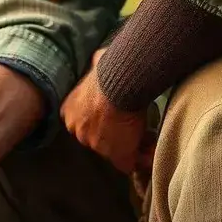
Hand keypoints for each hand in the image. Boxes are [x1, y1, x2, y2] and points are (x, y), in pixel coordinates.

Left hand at [61, 49, 155, 174]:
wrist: (121, 82)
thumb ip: (96, 66)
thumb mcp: (97, 63)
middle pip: (98, 140)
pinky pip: (129, 163)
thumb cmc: (111, 69)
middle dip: (116, 137)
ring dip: (131, 147)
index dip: (104, 123)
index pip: (86, 124)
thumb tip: (99, 58)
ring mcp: (96, 145)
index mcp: (70, 112)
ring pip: (114, 152)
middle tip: (135, 130)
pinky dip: (141, 159)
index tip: (118, 118)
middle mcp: (78, 131)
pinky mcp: (117, 155)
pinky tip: (151, 151)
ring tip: (147, 142)